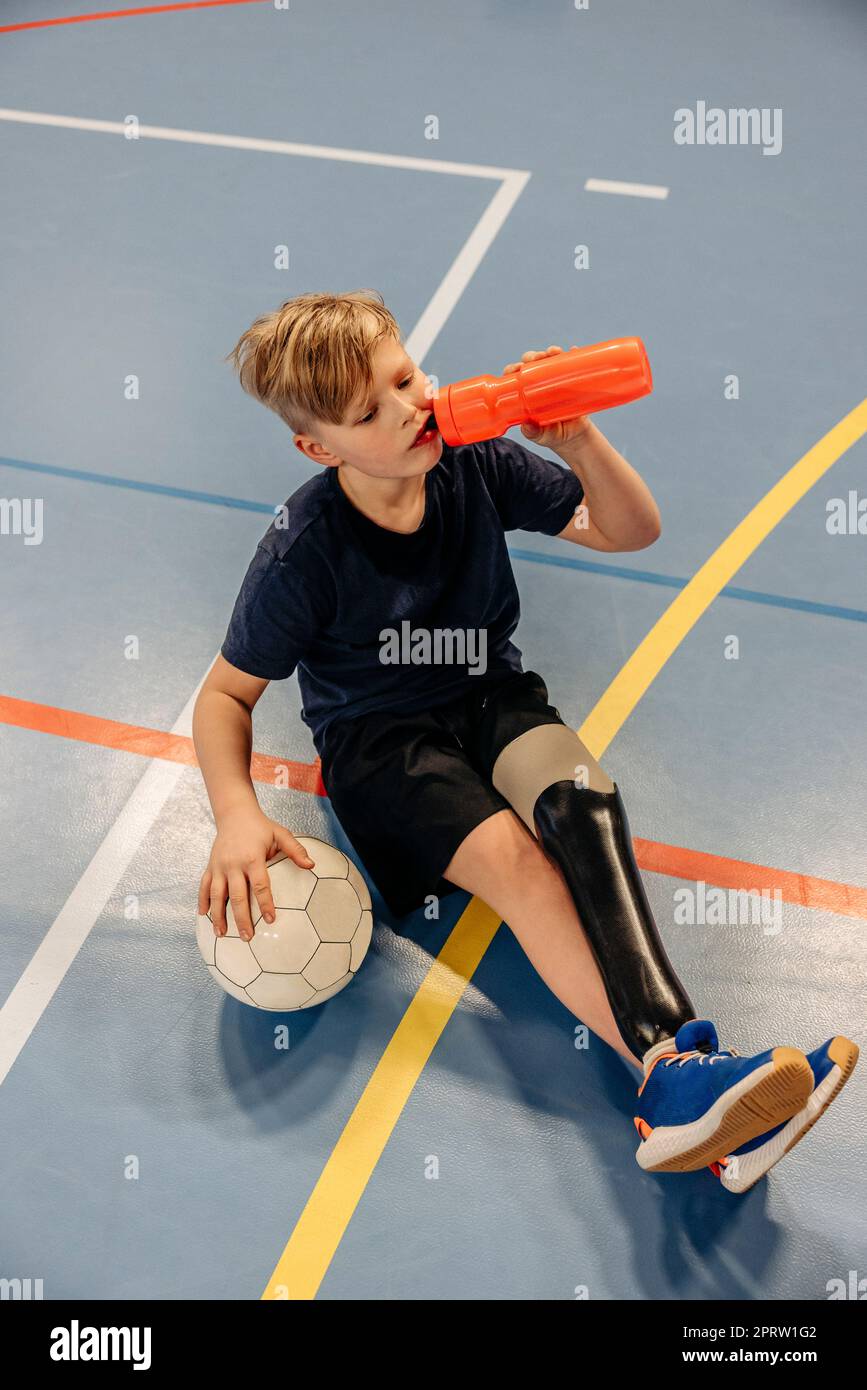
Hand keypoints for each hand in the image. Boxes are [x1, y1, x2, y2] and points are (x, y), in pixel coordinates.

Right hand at [198, 808, 315, 941]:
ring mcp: (219, 866)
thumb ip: (296, 850)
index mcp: (252, 858)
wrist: (235, 813)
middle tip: (248, 937)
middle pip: (237, 896)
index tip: (270, 920)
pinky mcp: (210, 866)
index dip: (265, 904)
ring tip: (222, 934)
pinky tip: (204, 916)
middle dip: (241, 918)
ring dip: (218, 916)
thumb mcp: (281, 834)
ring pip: (217, 895)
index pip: (260, 885)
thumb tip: (311, 865)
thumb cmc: (260, 827)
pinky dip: (202, 901)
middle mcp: (233, 864)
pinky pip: (204, 886)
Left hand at [501, 345, 590, 448]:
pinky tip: (573, 350)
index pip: (515, 376)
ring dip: (550, 352)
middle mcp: (538, 383)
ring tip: (554, 352)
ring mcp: (555, 380)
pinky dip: (572, 354)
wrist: (575, 437)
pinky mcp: (571, 379)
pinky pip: (571, 363)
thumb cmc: (552, 435)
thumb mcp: (541, 436)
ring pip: (549, 360)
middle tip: (537, 358)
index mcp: (525, 394)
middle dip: (532, 357)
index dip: (513, 369)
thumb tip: (527, 426)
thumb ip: (533, 433)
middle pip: (531, 364)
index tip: (517, 368)